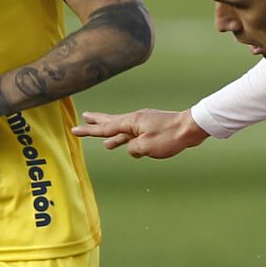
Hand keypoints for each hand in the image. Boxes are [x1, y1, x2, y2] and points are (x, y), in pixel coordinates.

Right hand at [73, 108, 206, 158]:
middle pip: (111, 122)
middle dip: (96, 122)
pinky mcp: (153, 128)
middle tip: (83, 117)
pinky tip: (127, 145)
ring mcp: (144, 123)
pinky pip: (134, 134)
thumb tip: (130, 149)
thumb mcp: (146, 147)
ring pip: (123, 129)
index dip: (89, 130)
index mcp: (131, 122)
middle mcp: (135, 120)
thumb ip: (132, 149)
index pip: (105, 128)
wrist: (191, 128)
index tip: (74, 129)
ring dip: (112, 133)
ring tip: (103, 140)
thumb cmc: (170, 137)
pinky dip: (127, 139)